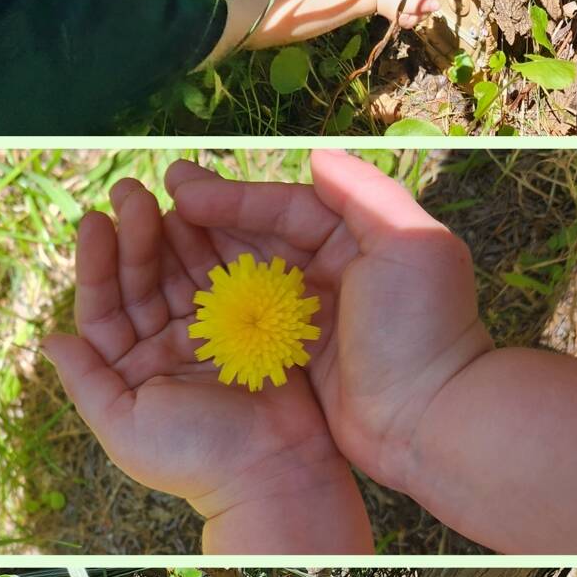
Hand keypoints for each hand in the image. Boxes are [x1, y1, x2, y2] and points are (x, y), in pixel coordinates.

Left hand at [42, 180, 369, 550]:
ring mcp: (206, 332)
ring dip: (172, 231)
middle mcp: (162, 346)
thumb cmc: (193, 458)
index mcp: (128, 368)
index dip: (96, 263)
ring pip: (181, 271)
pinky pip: (228, 276)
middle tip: (129, 190)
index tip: (93, 221)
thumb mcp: (124, 426)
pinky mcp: (251, 324)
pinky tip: (206, 212)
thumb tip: (50, 341)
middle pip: (141, 279)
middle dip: (134, 234)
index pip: (104, 306)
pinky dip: (217, 245)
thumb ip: (86, 382)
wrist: (273, 475)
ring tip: (163, 191)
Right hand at [166, 151, 492, 495]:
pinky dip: (206, 306)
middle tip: (150, 201)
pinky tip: (170, 298)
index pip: (283, 208)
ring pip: (239, 276)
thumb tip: (315, 156)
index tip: (180, 192)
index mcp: (355, 240)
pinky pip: (238, 322)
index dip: (230, 198)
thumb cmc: (422, 331)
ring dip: (195, 258)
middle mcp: (329, 273)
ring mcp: (307, 317)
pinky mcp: (290, 358)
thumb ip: (363, 193)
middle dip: (202, 220)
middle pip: (254, 237)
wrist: (430, 420)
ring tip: (146, 242)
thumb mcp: (409, 246)